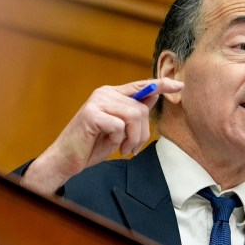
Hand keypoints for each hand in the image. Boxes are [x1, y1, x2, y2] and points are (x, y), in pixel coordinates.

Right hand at [20, 78, 183, 195]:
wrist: (66, 160)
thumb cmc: (91, 146)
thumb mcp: (119, 130)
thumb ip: (134, 112)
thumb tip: (154, 96)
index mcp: (111, 94)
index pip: (141, 85)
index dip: (161, 85)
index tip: (179, 85)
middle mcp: (104, 93)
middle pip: (141, 107)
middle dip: (142, 133)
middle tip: (131, 148)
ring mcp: (96, 102)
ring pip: (133, 116)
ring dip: (132, 138)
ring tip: (122, 148)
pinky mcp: (91, 114)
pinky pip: (119, 125)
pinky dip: (117, 139)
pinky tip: (108, 144)